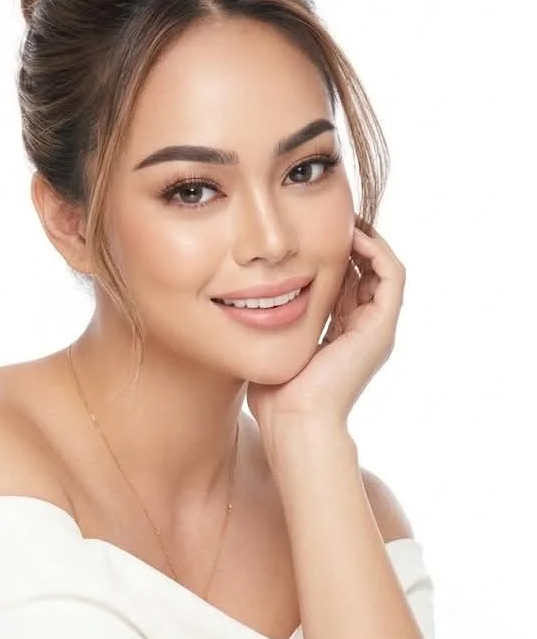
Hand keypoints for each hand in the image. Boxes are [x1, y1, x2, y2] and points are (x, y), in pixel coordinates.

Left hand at [245, 223, 405, 434]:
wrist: (294, 422)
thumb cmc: (275, 396)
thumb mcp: (272, 345)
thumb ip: (270, 322)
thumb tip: (246, 299)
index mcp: (340, 336)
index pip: (346, 283)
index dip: (334, 255)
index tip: (312, 231)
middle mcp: (363, 331)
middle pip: (367, 273)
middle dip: (352, 243)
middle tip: (332, 216)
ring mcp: (376, 330)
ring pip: (384, 270)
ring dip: (367, 240)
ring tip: (345, 218)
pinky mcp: (381, 328)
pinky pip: (392, 275)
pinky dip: (376, 250)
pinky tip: (351, 235)